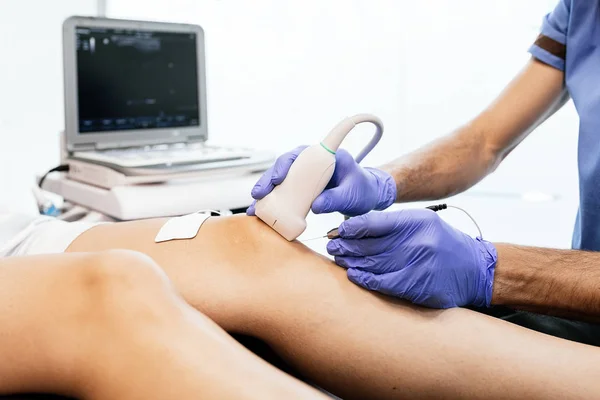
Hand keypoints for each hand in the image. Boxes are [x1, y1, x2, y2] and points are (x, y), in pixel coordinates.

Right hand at [247, 146, 396, 216]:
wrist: (366, 195)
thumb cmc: (361, 189)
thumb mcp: (352, 195)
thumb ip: (336, 198)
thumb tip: (316, 206)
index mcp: (325, 156)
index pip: (300, 154)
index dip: (286, 164)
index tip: (278, 178)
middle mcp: (311, 163)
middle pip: (284, 166)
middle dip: (268, 179)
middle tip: (259, 194)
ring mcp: (305, 175)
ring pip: (280, 179)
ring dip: (265, 191)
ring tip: (254, 207)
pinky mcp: (301, 187)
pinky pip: (283, 191)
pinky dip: (271, 201)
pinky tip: (260, 211)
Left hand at [326, 209, 497, 308]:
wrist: (475, 269)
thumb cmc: (441, 243)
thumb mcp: (421, 223)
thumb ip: (392, 224)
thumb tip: (354, 227)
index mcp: (415, 221)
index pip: (374, 222)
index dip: (350, 228)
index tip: (336, 231)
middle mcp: (416, 242)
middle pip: (369, 244)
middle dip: (346, 245)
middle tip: (331, 245)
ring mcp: (417, 265)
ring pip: (372, 263)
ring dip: (351, 261)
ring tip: (337, 258)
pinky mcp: (417, 286)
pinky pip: (383, 282)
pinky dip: (364, 278)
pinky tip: (353, 274)